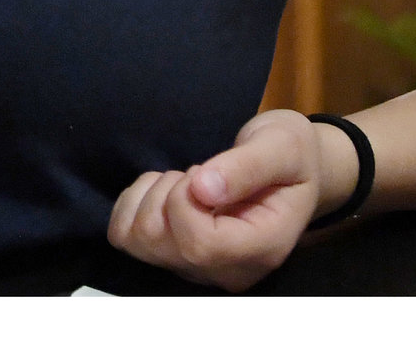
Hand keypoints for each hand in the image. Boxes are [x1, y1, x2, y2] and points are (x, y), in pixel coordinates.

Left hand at [107, 109, 340, 292]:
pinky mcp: (174, 257)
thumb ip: (246, 166)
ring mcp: (198, 268)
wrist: (291, 169)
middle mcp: (227, 270)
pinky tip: (165, 189)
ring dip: (150, 196)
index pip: (198, 244)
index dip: (183, 199)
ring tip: (186, 181)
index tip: (202, 170)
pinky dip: (133, 203)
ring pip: (136, 240)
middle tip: (198, 172)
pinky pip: (124, 235)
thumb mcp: (281, 146)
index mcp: (262, 249)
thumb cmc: (289, 155)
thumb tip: (201, 187)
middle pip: (160, 242)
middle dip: (166, 191)